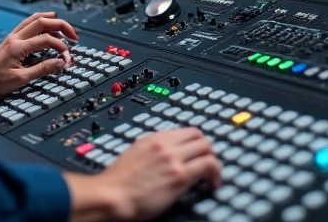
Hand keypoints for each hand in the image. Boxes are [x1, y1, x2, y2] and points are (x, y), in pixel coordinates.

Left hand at [0, 12, 78, 99]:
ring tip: (64, 28)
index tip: (67, 59)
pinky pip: (29, 24)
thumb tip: (60, 63)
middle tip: (74, 36)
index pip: (47, 40)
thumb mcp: (21, 79)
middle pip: (42, 21)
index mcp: (18, 47)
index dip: (61, 48)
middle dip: (61, 26)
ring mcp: (13, 36)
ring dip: (52, 21)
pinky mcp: (12, 39)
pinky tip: (48, 30)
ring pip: (35, 18)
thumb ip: (42, 69)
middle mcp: (16, 37)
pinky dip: (42, 23)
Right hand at [65, 128, 221, 221]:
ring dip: (214, 162)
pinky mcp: (180, 176)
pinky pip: (209, 166)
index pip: (185, 131)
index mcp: (152, 139)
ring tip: (212, 177)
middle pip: (199, 137)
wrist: (111, 196)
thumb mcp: (133, 156)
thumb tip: (161, 158)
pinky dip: (216, 174)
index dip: (196, 143)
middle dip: (207, 151)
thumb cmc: (117, 184)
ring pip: (207, 148)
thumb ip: (150, 152)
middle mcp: (164, 145)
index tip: (198, 154)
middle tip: (207, 165)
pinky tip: (212, 186)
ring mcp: (173, 158)